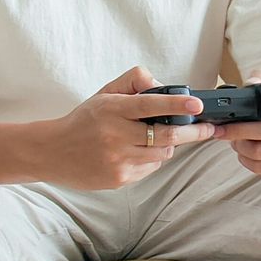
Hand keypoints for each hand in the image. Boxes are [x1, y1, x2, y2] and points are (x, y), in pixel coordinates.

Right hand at [42, 66, 213, 189]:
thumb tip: (163, 85)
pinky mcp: (118, 178)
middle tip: (208, 128)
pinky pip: (150, 167)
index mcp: (112, 109)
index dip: (176, 105)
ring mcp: (117, 159)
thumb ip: (134, 82)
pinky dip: (152, 158)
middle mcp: (115, 135)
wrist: (52, 152)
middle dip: (192, 132)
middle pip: (165, 135)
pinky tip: (137, 152)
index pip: (150, 105)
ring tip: (155, 137)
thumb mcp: (105, 94)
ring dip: (167, 145)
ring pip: (162, 153)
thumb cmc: (84, 120)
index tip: (197, 105)